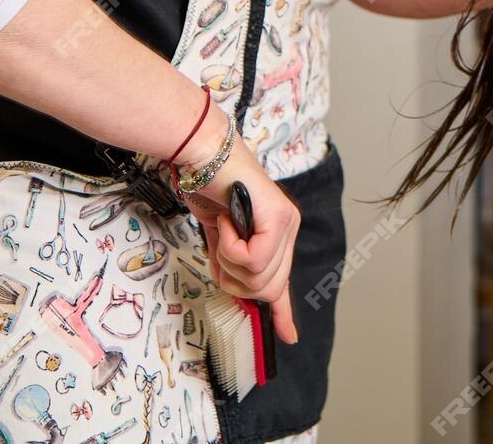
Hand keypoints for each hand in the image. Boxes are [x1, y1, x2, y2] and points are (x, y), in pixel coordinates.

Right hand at [179, 112, 300, 343]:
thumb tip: (237, 289)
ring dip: (228, 262)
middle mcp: (288, 229)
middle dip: (235, 282)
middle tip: (220, 255)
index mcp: (277, 235)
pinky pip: (253, 258)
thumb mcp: (221, 238)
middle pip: (268, 288)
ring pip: (259, 276)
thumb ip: (233, 262)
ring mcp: (286, 223)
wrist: (203, 156)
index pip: (283, 282)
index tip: (289, 335)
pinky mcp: (279, 217)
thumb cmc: (208, 189)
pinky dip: (230, 248)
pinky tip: (226, 223)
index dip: (283, 312)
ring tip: (222, 232)